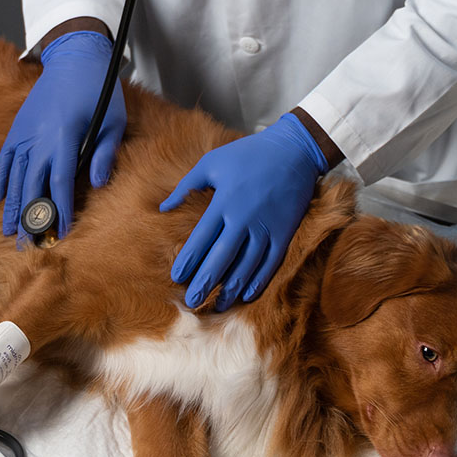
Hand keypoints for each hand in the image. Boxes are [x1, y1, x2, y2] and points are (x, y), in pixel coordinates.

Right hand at [0, 31, 125, 240]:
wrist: (75, 59)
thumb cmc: (99, 90)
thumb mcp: (113, 122)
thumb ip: (103, 153)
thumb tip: (96, 183)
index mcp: (64, 137)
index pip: (60, 182)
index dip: (60, 208)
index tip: (61, 229)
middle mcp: (39, 138)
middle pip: (32, 185)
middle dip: (32, 216)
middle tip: (30, 243)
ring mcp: (25, 133)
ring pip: (15, 177)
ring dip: (13, 205)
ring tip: (11, 231)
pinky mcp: (19, 128)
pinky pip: (5, 160)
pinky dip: (1, 182)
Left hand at [161, 113, 327, 310]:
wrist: (293, 151)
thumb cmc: (248, 154)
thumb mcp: (212, 162)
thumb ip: (186, 185)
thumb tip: (163, 207)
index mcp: (223, 202)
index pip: (201, 240)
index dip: (188, 261)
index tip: (178, 277)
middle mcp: (243, 219)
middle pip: (221, 259)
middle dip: (205, 283)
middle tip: (193, 302)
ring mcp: (266, 227)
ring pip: (246, 266)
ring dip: (231, 288)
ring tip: (219, 305)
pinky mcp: (285, 231)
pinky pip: (270, 263)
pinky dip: (258, 280)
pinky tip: (247, 294)